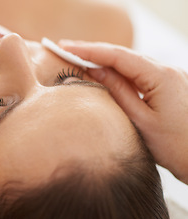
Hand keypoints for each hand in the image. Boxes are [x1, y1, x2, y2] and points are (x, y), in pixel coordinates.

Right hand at [59, 40, 187, 183]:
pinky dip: (118, 71)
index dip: (89, 51)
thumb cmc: (176, 146)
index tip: (66, 48)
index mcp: (161, 76)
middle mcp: (167, 70)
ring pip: (130, 63)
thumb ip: (118, 92)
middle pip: (123, 55)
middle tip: (66, 48)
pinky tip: (103, 73)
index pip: (118, 56)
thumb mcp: (140, 120)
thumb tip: (95, 71)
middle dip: (93, 52)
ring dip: (104, 60)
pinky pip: (138, 73)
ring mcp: (169, 77)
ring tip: (78, 59)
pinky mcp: (167, 85)